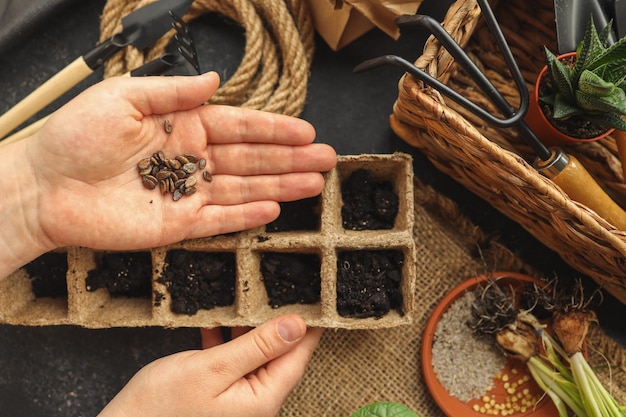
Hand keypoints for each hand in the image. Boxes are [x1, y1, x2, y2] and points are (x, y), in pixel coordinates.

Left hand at [0, 72, 335, 276]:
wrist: (45, 187)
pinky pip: (220, 221)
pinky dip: (247, 217)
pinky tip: (275, 210)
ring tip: (315, 184)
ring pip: (245, 190)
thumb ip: (174, 92)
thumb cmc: (76, 137)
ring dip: (281, 187)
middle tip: (327, 160)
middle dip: (291, 159)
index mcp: (183, 126)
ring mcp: (188, 194)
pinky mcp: (177, 225)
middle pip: (252, 160)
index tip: (307, 131)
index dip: (275, 129)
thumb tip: (215, 79)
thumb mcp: (125, 97)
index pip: (240, 127)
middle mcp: (192, 160)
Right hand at [97, 315, 322, 416]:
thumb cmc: (163, 405)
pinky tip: (220, 319)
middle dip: (280, 320)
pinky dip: (228, 338)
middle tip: (285, 286)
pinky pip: (233, 359)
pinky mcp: (218, 391)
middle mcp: (255, 400)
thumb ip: (258, 346)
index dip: (310, 325)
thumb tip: (298, 326)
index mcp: (262, 398)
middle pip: (279, 353)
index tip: (318, 297)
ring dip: (251, 326)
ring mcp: (237, 396)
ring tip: (253, 295)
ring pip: (255, 352)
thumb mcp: (214, 367)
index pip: (298, 356)